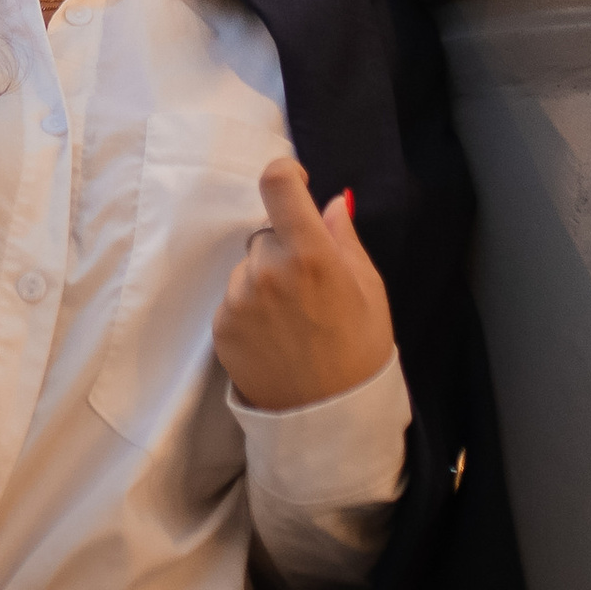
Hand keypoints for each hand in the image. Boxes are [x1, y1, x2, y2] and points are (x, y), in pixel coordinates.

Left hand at [212, 158, 396, 414]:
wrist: (328, 417)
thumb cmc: (360, 351)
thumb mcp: (369, 289)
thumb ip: (344, 239)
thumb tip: (331, 201)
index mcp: (309, 255)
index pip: (277, 184)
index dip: (284, 172)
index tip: (293, 180)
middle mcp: (267, 271)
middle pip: (265, 234)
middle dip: (284, 247)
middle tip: (308, 286)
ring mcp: (239, 299)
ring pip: (248, 267)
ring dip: (264, 279)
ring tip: (292, 319)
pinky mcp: (222, 326)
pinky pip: (233, 297)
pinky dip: (250, 307)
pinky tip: (275, 335)